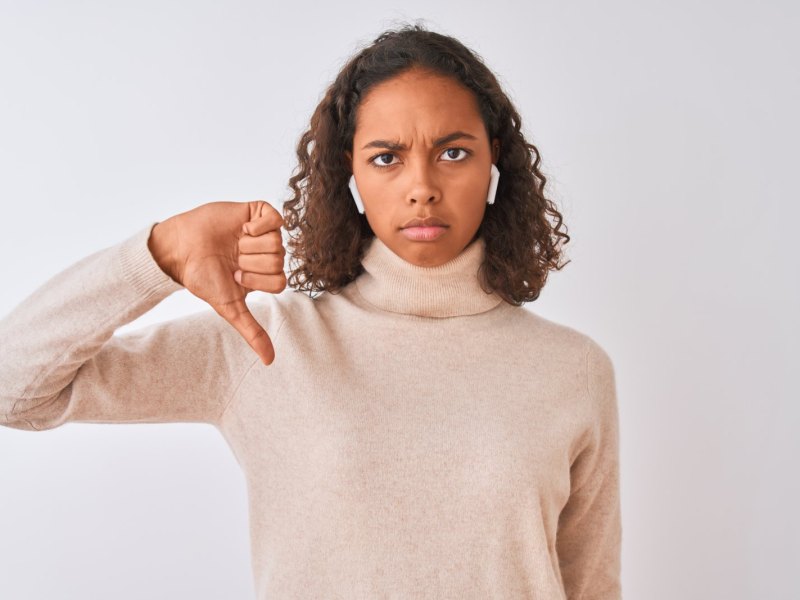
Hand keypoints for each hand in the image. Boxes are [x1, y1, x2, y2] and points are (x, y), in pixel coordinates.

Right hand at [148, 200, 286, 364]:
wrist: (182, 249)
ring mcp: (265, 232)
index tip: (236, 276)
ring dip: (250, 245)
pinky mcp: (259, 212)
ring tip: (234, 243)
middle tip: (233, 258)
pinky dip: (259, 225)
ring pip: (277, 242)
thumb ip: (252, 331)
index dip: (257, 280)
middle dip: (251, 263)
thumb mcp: (230, 308)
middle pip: (279, 261)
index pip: (280, 281)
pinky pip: (277, 218)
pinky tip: (243, 228)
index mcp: (266, 275)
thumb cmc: (204, 278)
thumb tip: (269, 362)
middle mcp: (268, 254)